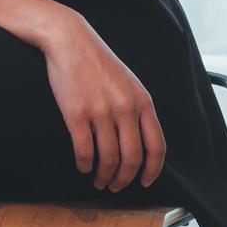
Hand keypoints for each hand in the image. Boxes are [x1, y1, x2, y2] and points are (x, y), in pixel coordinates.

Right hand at [42, 15, 166, 192]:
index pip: (156, 146)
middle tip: (116, 186)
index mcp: (142, 102)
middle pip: (132, 158)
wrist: (69, 40)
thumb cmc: (97, 60)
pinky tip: (83, 166)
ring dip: (103, 176)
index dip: (152, 170)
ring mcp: (101, 112)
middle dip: (124, 179)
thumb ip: (137, 108)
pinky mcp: (76, 114)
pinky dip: (84, 164)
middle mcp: (125, 109)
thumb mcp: (128, 81)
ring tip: (98, 180)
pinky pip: (84, 150)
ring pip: (108, 158)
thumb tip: (140, 139)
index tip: (145, 182)